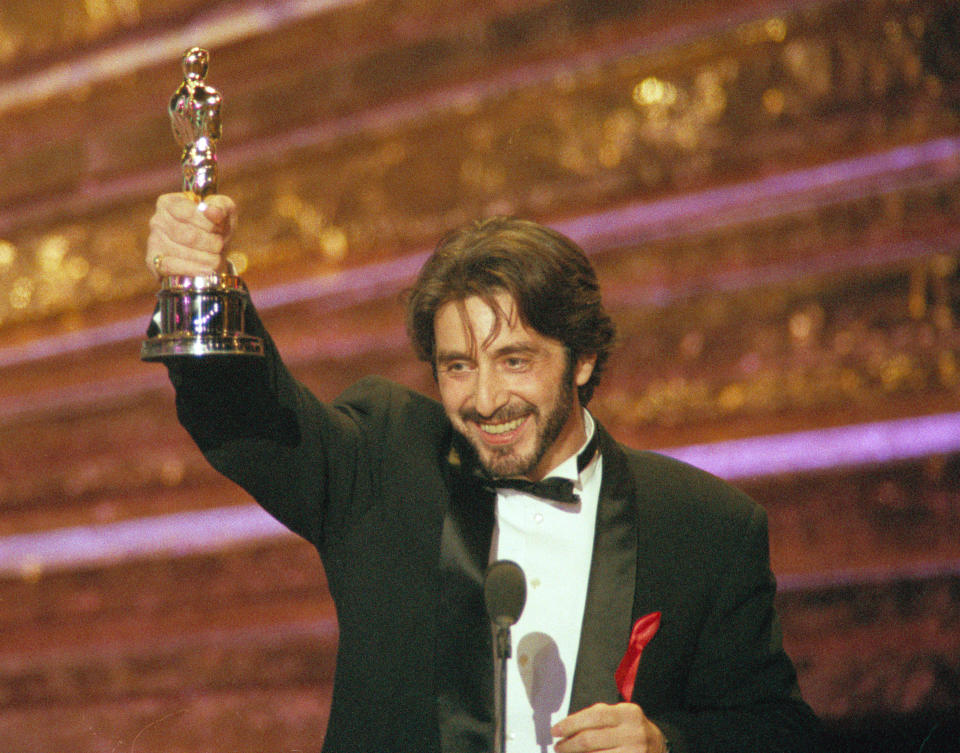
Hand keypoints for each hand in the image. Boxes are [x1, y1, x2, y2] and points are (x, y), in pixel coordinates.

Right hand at [145, 193, 236, 277]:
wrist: (214, 252)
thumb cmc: (216, 227)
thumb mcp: (224, 211)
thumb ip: (220, 206)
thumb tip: (212, 212)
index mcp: (170, 202)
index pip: (189, 213)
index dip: (210, 224)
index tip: (220, 228)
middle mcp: (157, 220)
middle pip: (189, 235)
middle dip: (212, 243)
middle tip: (219, 244)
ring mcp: (154, 242)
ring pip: (186, 253)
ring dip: (209, 258)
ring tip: (215, 256)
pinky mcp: (154, 263)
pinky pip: (171, 268)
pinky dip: (194, 270)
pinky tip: (208, 271)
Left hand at [551, 702, 666, 752]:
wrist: (659, 747)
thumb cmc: (632, 730)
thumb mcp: (620, 716)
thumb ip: (596, 717)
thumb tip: (567, 728)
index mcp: (628, 714)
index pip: (593, 716)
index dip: (570, 724)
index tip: (556, 731)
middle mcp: (633, 733)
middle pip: (590, 740)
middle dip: (568, 745)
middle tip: (559, 747)